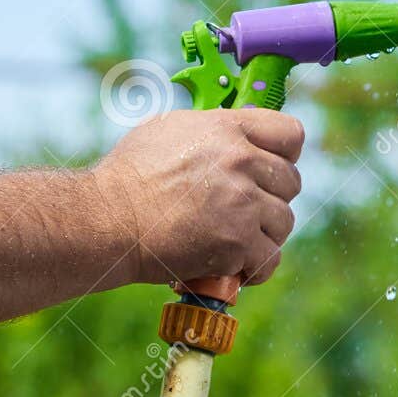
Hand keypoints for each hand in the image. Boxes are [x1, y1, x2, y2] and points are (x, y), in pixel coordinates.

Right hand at [92, 108, 303, 287]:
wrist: (105, 219)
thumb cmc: (129, 177)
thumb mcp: (170, 130)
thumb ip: (215, 131)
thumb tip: (242, 135)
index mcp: (228, 128)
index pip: (291, 134)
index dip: (285, 155)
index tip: (270, 170)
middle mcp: (241, 161)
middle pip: (291, 182)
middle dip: (271, 198)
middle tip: (243, 212)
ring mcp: (242, 202)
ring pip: (284, 222)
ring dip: (264, 235)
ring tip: (234, 239)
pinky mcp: (237, 242)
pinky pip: (270, 257)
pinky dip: (255, 267)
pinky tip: (237, 266)